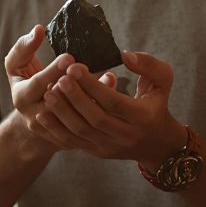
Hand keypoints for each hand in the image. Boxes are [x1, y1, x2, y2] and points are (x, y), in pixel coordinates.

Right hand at [4, 25, 117, 142]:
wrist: (31, 112)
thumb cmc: (25, 79)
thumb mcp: (17, 64)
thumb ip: (24, 47)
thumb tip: (38, 29)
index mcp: (21, 97)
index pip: (37, 84)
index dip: (53, 71)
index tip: (70, 57)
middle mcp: (34, 116)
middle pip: (57, 103)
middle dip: (74, 86)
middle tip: (88, 68)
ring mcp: (52, 129)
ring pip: (74, 116)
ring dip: (91, 97)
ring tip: (107, 76)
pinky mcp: (68, 136)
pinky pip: (86, 122)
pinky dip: (99, 106)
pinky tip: (110, 86)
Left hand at [36, 50, 185, 165]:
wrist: (156, 142)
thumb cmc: (157, 102)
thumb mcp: (163, 80)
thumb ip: (148, 65)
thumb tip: (124, 55)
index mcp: (142, 116)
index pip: (113, 102)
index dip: (93, 86)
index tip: (75, 68)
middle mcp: (125, 135)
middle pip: (95, 118)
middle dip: (75, 98)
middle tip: (58, 78)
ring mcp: (109, 146)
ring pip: (81, 132)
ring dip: (62, 113)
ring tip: (48, 92)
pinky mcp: (96, 152)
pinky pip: (73, 143)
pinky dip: (56, 129)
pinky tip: (42, 113)